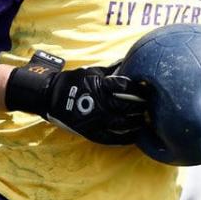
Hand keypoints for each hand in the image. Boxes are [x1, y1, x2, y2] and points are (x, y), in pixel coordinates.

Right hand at [7, 52, 148, 144]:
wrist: (52, 96)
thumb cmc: (75, 81)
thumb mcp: (93, 71)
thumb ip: (113, 69)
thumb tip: (130, 61)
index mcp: (100, 85)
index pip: (125, 86)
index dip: (138, 88)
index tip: (146, 88)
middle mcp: (99, 103)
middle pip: (127, 105)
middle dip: (140, 105)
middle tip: (149, 104)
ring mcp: (95, 120)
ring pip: (123, 123)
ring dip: (137, 122)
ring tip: (144, 119)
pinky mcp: (92, 132)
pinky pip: (113, 138)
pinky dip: (127, 137)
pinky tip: (135, 134)